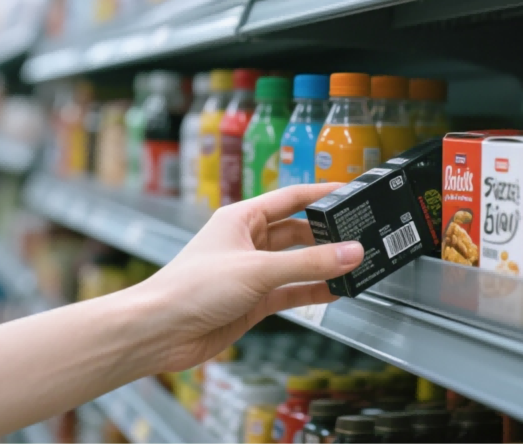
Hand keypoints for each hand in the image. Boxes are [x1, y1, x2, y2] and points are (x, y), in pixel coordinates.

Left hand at [128, 183, 363, 373]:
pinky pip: (291, 291)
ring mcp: (251, 272)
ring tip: (356, 264)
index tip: (351, 191)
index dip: (321, 194)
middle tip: (361, 234)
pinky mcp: (253, 301)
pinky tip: (336, 291)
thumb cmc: (192, 287)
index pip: (291, 198)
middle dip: (327, 234)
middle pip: (297, 231)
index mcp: (242, 218)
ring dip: (323, 265)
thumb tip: (351, 252)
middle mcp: (247, 241)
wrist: (160, 331)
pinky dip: (313, 291)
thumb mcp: (258, 270)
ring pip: (296, 263)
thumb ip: (308, 264)